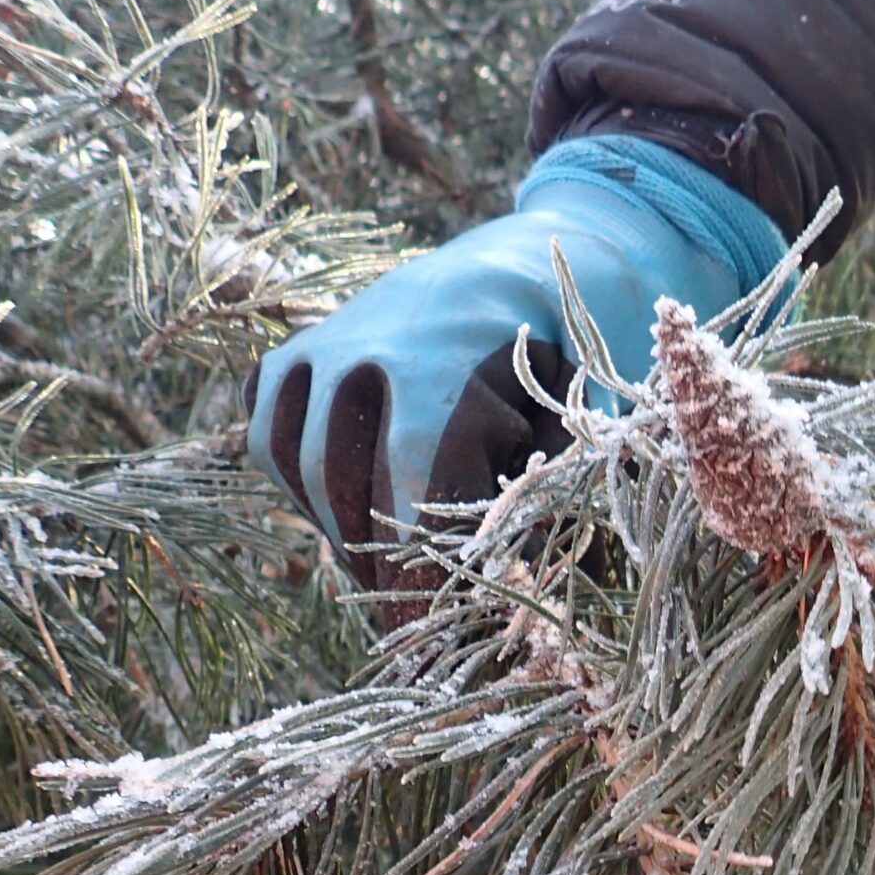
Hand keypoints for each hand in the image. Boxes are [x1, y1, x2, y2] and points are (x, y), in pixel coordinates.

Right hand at [246, 136, 784, 607]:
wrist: (575, 242)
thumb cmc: (602, 335)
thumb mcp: (601, 409)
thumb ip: (554, 488)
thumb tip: (516, 589)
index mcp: (446, 351)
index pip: (409, 476)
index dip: (416, 561)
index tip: (430, 630)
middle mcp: (370, 334)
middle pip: (340, 473)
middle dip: (375, 560)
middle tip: (410, 631)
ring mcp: (333, 331)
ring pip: (295, 452)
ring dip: (336, 525)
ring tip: (388, 582)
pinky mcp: (315, 339)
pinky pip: (272, 419)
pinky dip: (302, 478)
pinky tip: (355, 519)